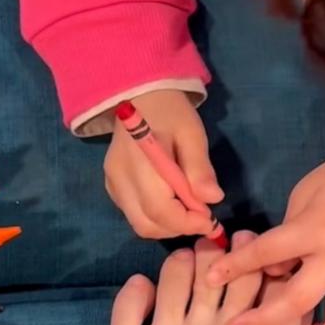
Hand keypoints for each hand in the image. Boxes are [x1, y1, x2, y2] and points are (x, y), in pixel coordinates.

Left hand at [70, 235, 306, 324]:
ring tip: (185, 269)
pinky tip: (142, 296)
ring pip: (179, 272)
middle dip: (230, 256)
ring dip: (185, 265)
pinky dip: (138, 289)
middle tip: (226, 251)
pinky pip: (130, 299)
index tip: (264, 263)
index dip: (270, 269)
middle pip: (230, 271)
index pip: (277, 288)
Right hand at [104, 89, 222, 238]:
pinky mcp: (112, 187)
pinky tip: (172, 202)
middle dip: (178, 228)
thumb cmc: (170, 113)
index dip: (186, 222)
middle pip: (146, 224)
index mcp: (139, 162)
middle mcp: (119, 177)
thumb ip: (200, 168)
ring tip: (189, 209)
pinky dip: (156, 218)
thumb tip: (212, 199)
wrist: (141, 96)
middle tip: (202, 216)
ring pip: (139, 224)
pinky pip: (134, 215)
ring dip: (168, 226)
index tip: (210, 220)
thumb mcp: (192, 134)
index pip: (158, 208)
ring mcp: (112, 184)